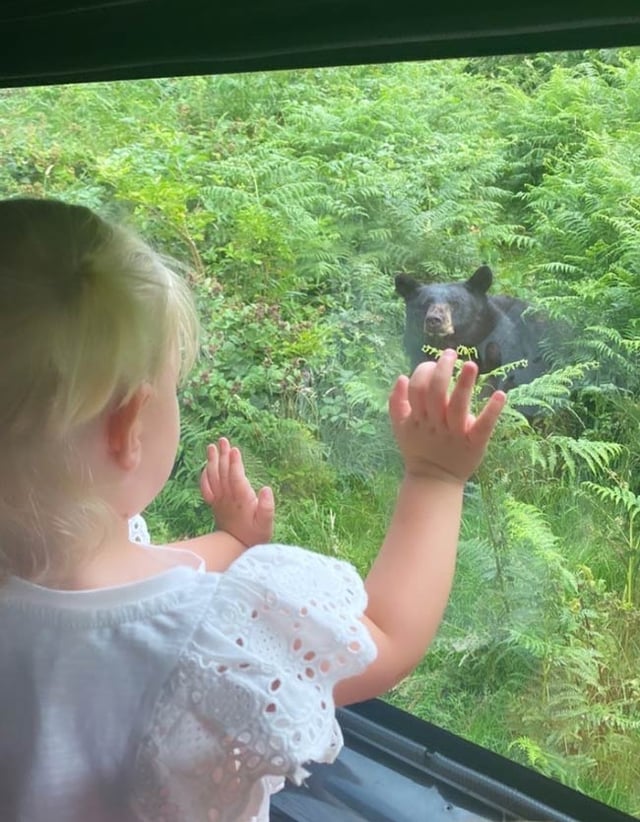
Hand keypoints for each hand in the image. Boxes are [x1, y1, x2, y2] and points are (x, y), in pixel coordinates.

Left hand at [200, 437, 274, 546]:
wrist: (235, 546)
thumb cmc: (255, 534)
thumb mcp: (266, 523)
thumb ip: (267, 507)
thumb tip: (266, 490)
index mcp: (241, 500)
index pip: (236, 478)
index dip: (235, 464)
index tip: (234, 450)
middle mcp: (227, 497)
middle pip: (223, 473)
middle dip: (222, 456)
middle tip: (222, 440)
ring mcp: (219, 499)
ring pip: (214, 477)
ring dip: (212, 461)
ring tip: (212, 446)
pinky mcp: (214, 503)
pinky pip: (206, 486)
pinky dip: (205, 475)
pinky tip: (206, 465)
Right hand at [388, 350, 505, 484]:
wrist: (433, 481)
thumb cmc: (418, 449)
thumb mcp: (401, 427)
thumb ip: (397, 403)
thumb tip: (402, 377)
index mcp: (418, 418)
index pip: (417, 388)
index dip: (424, 371)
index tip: (433, 363)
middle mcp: (435, 424)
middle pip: (435, 392)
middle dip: (443, 370)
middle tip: (451, 354)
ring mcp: (454, 434)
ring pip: (457, 406)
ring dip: (465, 384)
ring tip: (471, 365)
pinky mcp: (474, 444)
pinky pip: (483, 427)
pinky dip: (492, 411)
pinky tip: (500, 395)